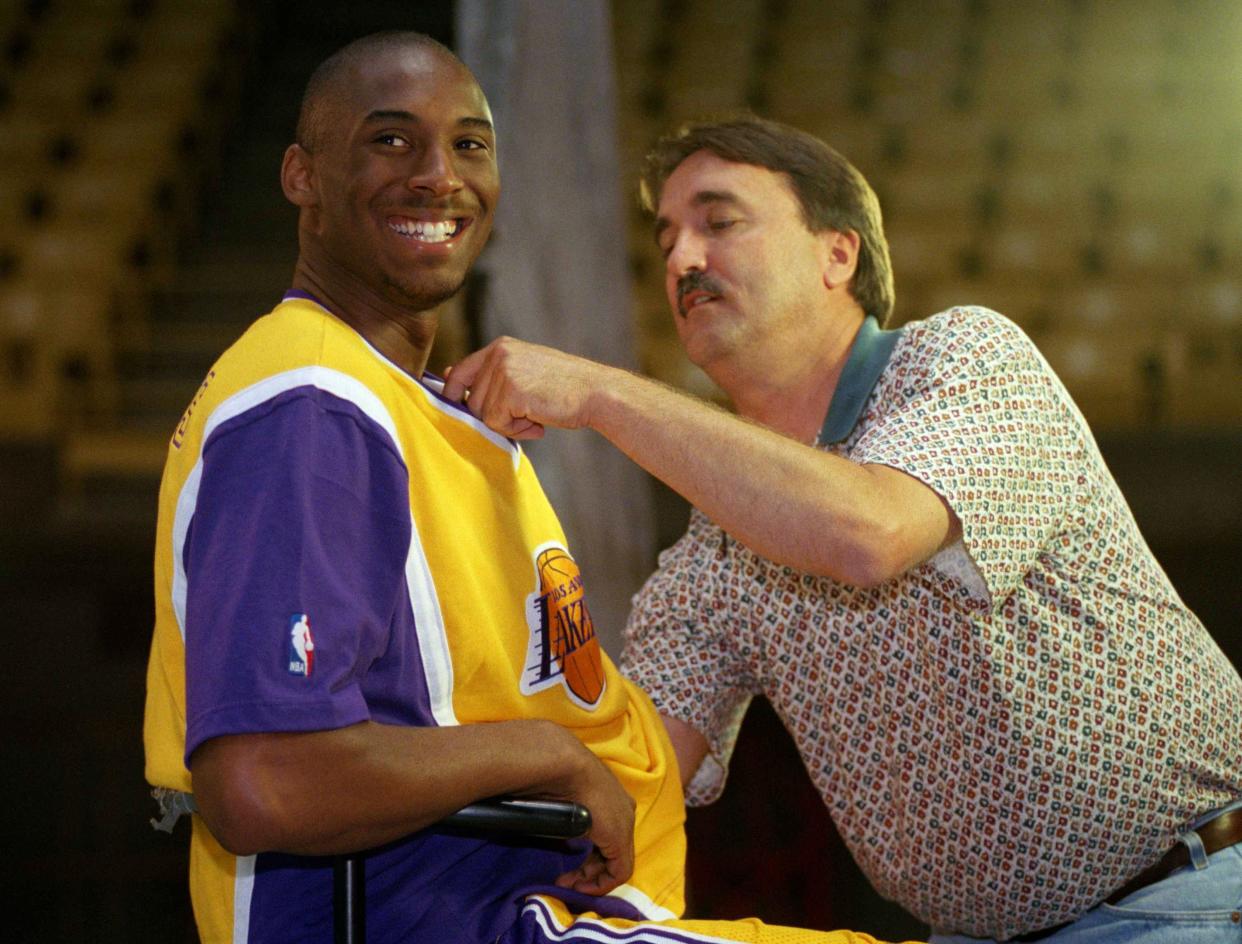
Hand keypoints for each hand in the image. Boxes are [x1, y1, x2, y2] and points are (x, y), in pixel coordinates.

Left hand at [443, 338, 609, 439]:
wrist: (596, 393)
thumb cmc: (564, 389)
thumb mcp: (525, 373)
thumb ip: (492, 376)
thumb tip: (449, 376)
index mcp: (500, 347)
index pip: (460, 371)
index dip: (454, 395)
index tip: (460, 411)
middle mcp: (498, 354)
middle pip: (470, 400)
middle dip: (493, 417)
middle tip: (526, 416)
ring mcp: (503, 371)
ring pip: (482, 415)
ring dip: (507, 425)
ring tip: (535, 417)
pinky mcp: (510, 391)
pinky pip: (496, 423)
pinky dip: (516, 431)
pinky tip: (538, 422)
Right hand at [555, 751, 635, 894]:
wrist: (564, 765)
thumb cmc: (555, 775)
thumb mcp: (562, 798)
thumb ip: (565, 815)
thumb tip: (548, 820)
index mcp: (611, 799)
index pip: (606, 836)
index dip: (589, 858)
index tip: (567, 867)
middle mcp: (623, 811)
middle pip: (611, 851)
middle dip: (589, 870)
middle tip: (566, 881)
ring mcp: (624, 824)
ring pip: (616, 863)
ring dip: (593, 879)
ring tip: (570, 886)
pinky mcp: (620, 838)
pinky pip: (619, 871)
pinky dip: (601, 883)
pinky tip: (582, 887)